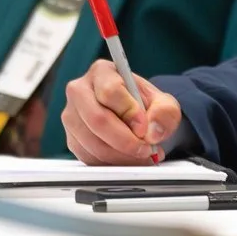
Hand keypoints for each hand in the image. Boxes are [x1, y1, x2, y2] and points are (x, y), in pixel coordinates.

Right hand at [62, 60, 181, 164]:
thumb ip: (164, 112)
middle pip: (96, 119)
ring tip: (142, 156)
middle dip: (125, 141)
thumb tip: (152, 131)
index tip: (144, 127)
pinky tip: (128, 159)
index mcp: (102, 72)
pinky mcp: (72, 139)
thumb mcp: (163, 103)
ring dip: (122, 156)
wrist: (134, 118)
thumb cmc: (144, 105)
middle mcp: (80, 91)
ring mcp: (72, 117)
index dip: (129, 113)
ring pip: (93, 142)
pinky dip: (112, 163)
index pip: (110, 91)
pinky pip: (90, 157)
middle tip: (146, 149)